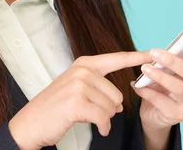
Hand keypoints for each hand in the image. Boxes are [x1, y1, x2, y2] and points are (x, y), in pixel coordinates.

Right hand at [8, 50, 153, 149]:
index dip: (136, 57)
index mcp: (84, 64)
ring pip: (111, 107)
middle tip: (93, 113)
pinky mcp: (77, 102)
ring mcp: (79, 85)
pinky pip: (104, 118)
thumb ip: (99, 89)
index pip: (116, 59)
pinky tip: (98, 128)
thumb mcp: (76, 90)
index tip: (152, 53)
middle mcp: (82, 71)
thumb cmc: (55, 108)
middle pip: (117, 93)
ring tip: (89, 119)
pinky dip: (103, 127)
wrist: (31, 123)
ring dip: (104, 119)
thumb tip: (120, 103)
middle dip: (110, 109)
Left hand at [130, 30, 182, 133]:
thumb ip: (165, 60)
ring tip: (145, 69)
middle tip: (154, 52)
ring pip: (180, 88)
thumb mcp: (164, 70)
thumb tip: (155, 51)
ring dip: (161, 77)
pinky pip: (163, 102)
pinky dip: (148, 92)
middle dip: (173, 61)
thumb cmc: (161, 85)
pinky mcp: (179, 115)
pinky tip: (136, 86)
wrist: (153, 113)